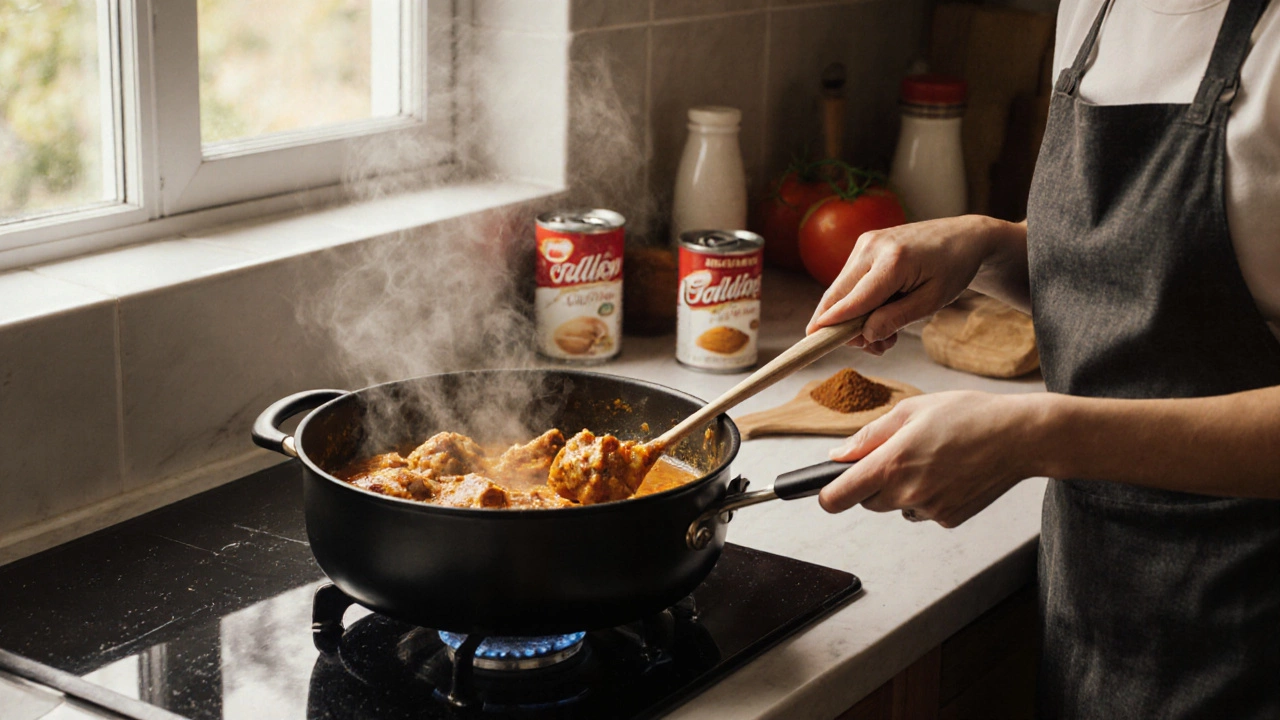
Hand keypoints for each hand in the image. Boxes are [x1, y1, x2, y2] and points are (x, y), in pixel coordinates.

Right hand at [805, 215, 1017, 351]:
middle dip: (842, 328)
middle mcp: (872, 247)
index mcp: (894, 260)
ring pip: (840, 291)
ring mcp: (864, 243)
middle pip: (837, 295)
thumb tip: (865, 334)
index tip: (812, 340)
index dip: (833, 323)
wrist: (962, 236)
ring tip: (885, 336)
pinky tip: (880, 316)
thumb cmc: (953, 269)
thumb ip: (897, 318)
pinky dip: (857, 304)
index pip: (855, 299)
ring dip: (852, 319)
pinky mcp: (863, 245)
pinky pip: (850, 282)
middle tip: (869, 349)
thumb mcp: (933, 301)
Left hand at [819, 391, 1044, 526]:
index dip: (826, 493)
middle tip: (897, 455)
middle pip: (866, 502)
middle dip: (871, 483)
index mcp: (891, 464)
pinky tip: (948, 473)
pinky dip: (927, 496)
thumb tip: (838, 455)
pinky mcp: (949, 519)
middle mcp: (908, 493)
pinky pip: (923, 511)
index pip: (837, 496)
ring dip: (901, 490)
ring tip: (930, 459)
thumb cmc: (969, 415)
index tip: (825, 488)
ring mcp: (930, 510)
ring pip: (896, 506)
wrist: (1020, 436)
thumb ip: (869, 436)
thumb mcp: (911, 410)